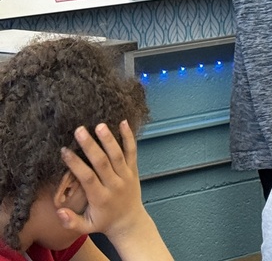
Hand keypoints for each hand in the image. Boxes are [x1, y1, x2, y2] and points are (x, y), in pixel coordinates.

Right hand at [58, 122, 142, 236]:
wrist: (129, 221)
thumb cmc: (103, 222)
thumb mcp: (85, 227)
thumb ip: (70, 222)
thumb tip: (58, 212)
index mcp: (100, 197)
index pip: (87, 177)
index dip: (76, 164)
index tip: (64, 151)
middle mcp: (114, 184)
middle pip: (102, 162)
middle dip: (90, 146)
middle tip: (80, 130)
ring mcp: (126, 175)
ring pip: (118, 155)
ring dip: (109, 139)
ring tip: (100, 125)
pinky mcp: (134, 169)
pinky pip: (132, 151)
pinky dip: (129, 137)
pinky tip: (123, 122)